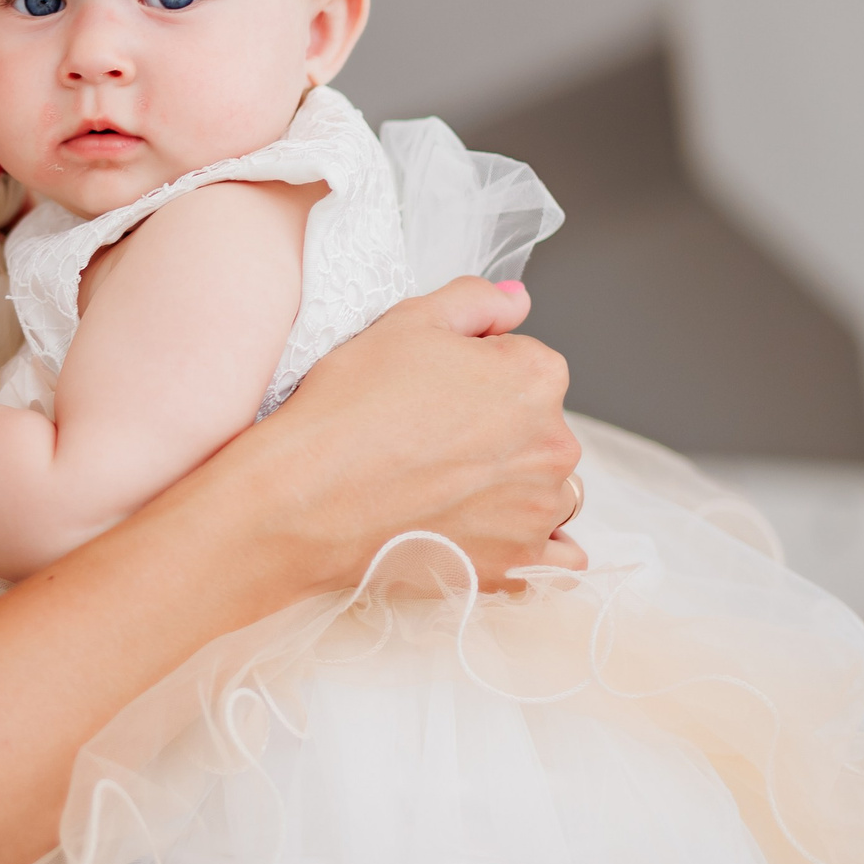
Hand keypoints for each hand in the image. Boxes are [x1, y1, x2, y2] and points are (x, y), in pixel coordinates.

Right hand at [242, 275, 585, 591]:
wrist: (306, 497)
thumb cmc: (349, 407)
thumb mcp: (407, 322)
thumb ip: (477, 301)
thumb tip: (518, 303)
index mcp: (536, 377)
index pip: (527, 364)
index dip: (478, 371)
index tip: (434, 389)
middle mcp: (553, 445)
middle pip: (542, 428)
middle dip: (500, 430)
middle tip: (430, 439)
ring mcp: (537, 510)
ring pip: (549, 490)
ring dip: (516, 487)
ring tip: (449, 487)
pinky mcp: (516, 563)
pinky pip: (557, 558)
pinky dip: (536, 545)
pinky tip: (496, 531)